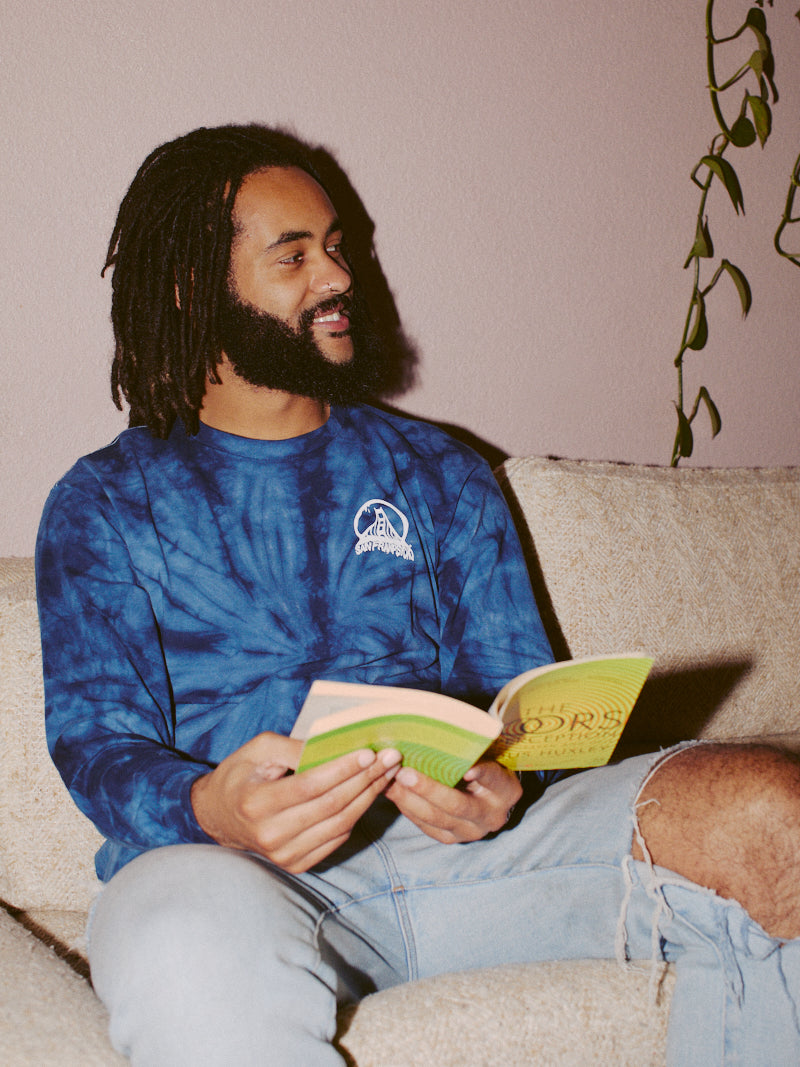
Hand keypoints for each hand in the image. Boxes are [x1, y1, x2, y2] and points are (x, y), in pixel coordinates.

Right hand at [191, 732, 401, 872]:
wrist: (217, 816)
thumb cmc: (240, 775)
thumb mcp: (258, 749)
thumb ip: (293, 747)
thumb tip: (334, 747)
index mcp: (256, 803)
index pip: (309, 786)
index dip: (342, 769)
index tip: (369, 752)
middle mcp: (270, 834)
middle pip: (331, 805)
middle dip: (365, 779)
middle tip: (390, 759)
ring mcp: (284, 855)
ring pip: (339, 824)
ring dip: (368, 797)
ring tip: (387, 774)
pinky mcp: (296, 864)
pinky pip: (336, 839)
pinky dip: (356, 815)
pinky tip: (368, 794)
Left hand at [384, 759, 521, 842]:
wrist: (489, 798)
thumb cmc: (484, 767)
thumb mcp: (487, 758)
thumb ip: (472, 752)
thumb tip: (440, 738)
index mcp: (506, 791)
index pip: (493, 779)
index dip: (481, 772)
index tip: (468, 768)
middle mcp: (491, 816)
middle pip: (458, 805)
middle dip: (428, 789)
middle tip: (404, 773)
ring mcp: (471, 832)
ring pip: (436, 819)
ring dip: (410, 800)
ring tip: (391, 781)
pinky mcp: (451, 839)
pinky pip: (426, 826)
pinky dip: (407, 808)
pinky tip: (393, 792)